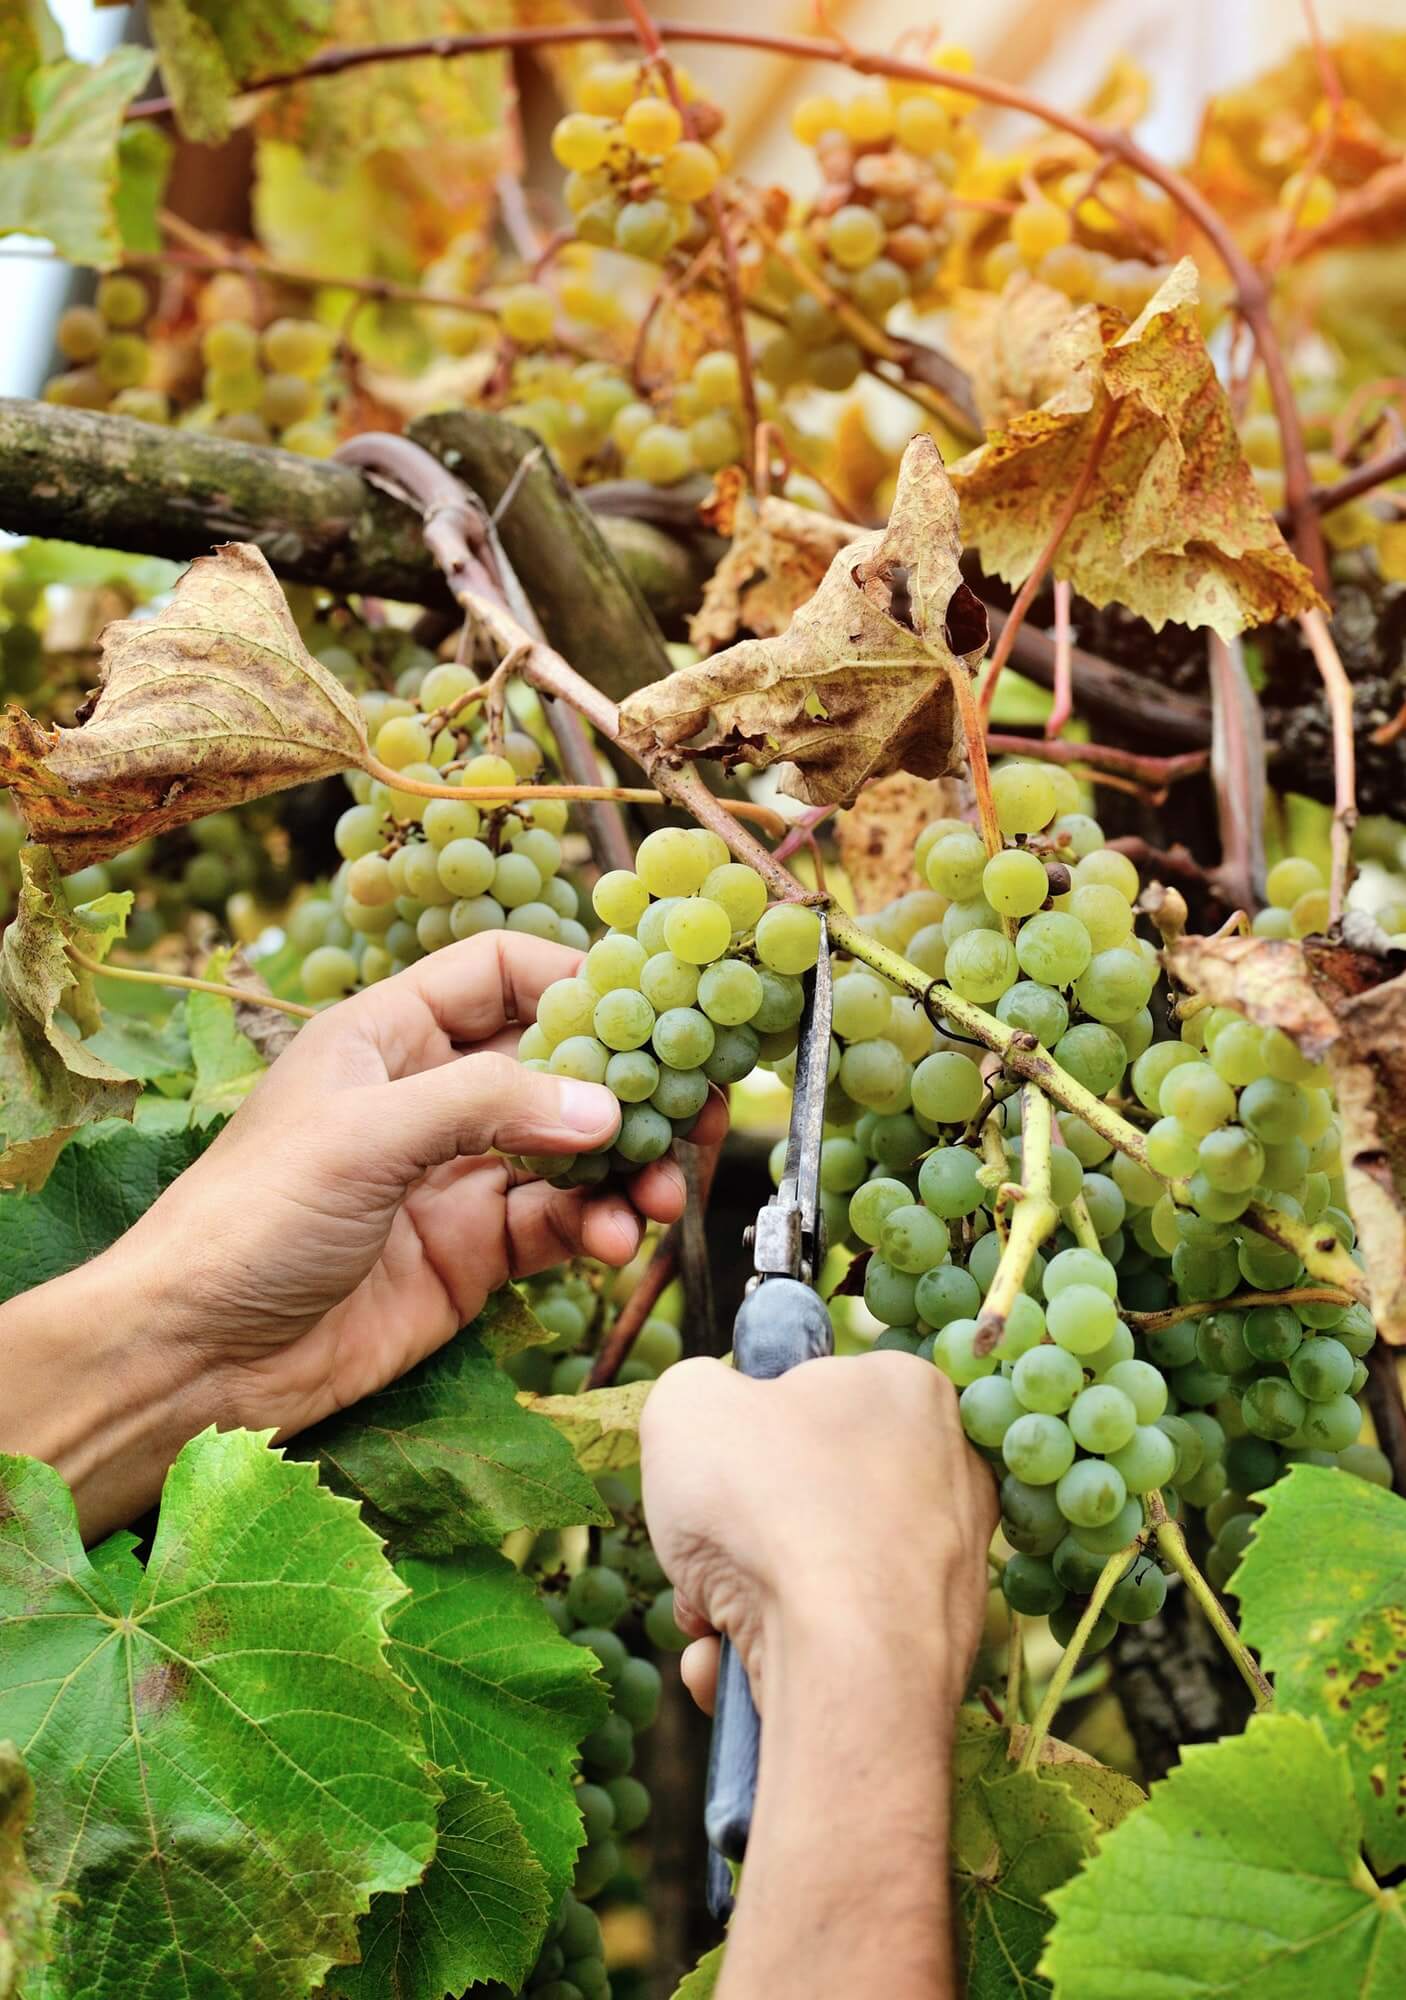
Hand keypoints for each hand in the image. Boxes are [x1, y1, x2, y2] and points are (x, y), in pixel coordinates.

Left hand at [119, 932, 724, 1438]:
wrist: (195, 1358)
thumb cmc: (249, 1219)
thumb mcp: (364, 1136)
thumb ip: (488, 1105)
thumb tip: (606, 1106)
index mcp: (388, 1035)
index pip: (500, 974)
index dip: (574, 980)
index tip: (650, 1009)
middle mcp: (430, 1097)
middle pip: (556, 1066)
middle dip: (627, 1085)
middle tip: (697, 1108)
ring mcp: (455, 1178)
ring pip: (571, 1152)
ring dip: (626, 1168)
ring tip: (661, 1196)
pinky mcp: (472, 1255)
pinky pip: (557, 1225)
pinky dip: (595, 1228)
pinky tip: (610, 1242)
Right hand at [638, 1351, 996, 1715]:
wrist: (846, 1664)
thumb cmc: (766, 1507)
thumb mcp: (686, 1404)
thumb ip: (694, 1392)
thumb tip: (706, 1426)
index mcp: (905, 1387)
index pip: (810, 1393)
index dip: (746, 1430)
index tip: (716, 1468)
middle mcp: (949, 1469)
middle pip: (806, 1492)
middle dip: (738, 1531)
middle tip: (706, 1552)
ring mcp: (953, 1562)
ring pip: (816, 1571)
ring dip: (744, 1599)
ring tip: (713, 1622)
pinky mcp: (938, 1645)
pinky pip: (840, 1636)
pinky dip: (780, 1650)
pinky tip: (737, 1667)